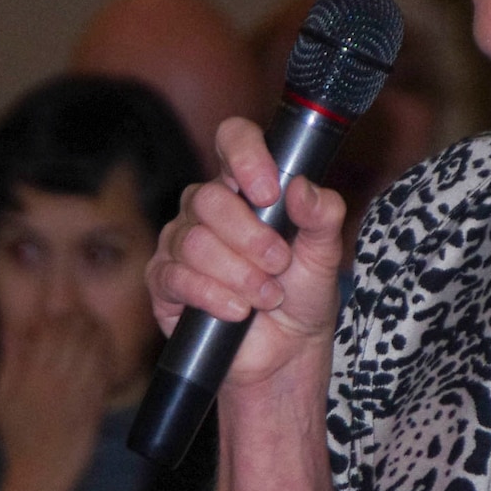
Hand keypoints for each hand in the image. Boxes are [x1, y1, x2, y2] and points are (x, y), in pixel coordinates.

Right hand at [0, 308, 111, 490]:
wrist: (38, 474)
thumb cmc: (17, 435)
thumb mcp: (1, 398)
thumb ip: (9, 360)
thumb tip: (14, 325)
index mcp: (26, 378)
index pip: (45, 332)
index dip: (57, 313)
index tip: (61, 304)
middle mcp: (51, 382)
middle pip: (71, 336)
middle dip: (79, 319)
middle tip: (82, 312)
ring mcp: (75, 394)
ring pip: (90, 350)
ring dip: (95, 334)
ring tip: (94, 325)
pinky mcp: (93, 406)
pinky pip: (103, 373)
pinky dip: (106, 356)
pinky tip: (105, 349)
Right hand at [147, 116, 347, 392]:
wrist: (286, 352)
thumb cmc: (303, 294)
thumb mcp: (325, 254)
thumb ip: (322, 215)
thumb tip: (301, 187)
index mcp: (247, 187)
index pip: (233, 139)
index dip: (246, 156)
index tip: (269, 192)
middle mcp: (208, 208)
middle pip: (209, 198)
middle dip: (252, 238)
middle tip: (280, 263)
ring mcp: (180, 243)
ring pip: (193, 242)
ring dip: (239, 274)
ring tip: (267, 296)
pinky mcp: (164, 281)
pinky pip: (177, 278)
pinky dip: (214, 297)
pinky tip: (238, 311)